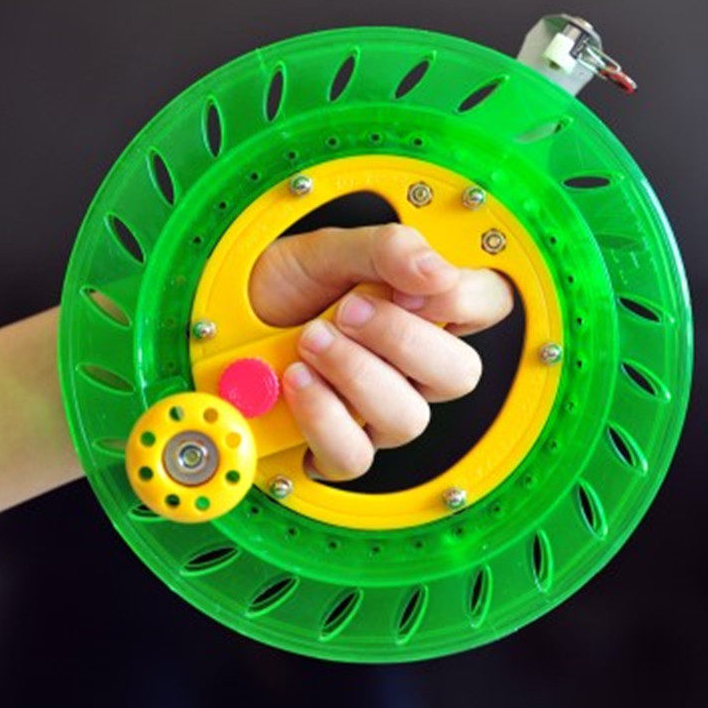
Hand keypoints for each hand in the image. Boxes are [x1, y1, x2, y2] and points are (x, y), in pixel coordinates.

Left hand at [249, 224, 513, 480]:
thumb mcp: (325, 250)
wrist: (219, 325)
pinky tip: (298, 382)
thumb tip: (439, 272)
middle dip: (400, 340)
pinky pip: (355, 456)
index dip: (463, 298)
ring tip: (310, 340)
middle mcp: (411, 368)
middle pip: (459, 375)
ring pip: (408, 419)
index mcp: (422, 310)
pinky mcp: (339, 448)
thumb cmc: (278, 286)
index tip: (408, 287)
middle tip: (347, 311)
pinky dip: (323, 417)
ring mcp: (377, 413)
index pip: (488, 305)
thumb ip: (385, 250)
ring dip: (355, 374)